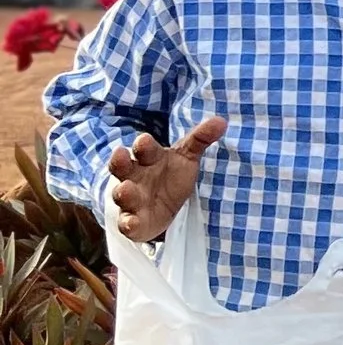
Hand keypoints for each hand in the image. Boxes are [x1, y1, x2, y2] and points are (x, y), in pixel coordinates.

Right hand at [107, 120, 221, 241]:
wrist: (164, 206)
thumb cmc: (171, 174)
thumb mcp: (187, 155)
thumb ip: (201, 138)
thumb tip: (221, 121)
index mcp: (148, 157)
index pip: (143, 147)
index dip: (143, 144)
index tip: (144, 140)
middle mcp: (134, 176)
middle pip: (122, 166)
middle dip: (120, 161)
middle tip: (120, 155)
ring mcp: (131, 199)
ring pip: (122, 193)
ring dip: (123, 192)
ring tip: (125, 189)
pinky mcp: (133, 221)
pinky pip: (127, 222)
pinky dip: (128, 223)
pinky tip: (131, 223)